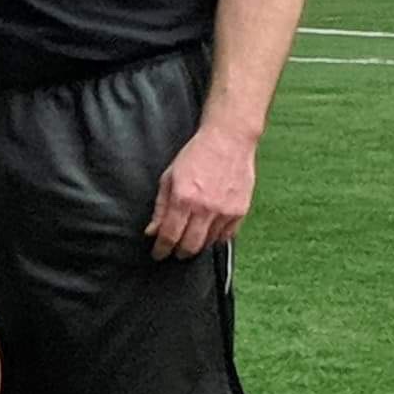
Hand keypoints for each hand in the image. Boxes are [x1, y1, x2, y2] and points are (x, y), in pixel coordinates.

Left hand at [148, 121, 256, 256]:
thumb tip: (152, 232)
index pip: (169, 236)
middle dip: (179, 253)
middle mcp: (205, 208)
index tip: (158, 254)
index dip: (161, 249)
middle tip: (174, 252)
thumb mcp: (169, 178)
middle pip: (190, 246)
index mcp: (184, 199)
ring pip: (209, 243)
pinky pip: (227, 236)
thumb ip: (160, 207)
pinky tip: (208, 232)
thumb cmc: (196, 155)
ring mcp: (225, 211)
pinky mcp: (240, 210)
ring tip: (191, 239)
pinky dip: (216, 238)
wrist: (228, 140)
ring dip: (197, 245)